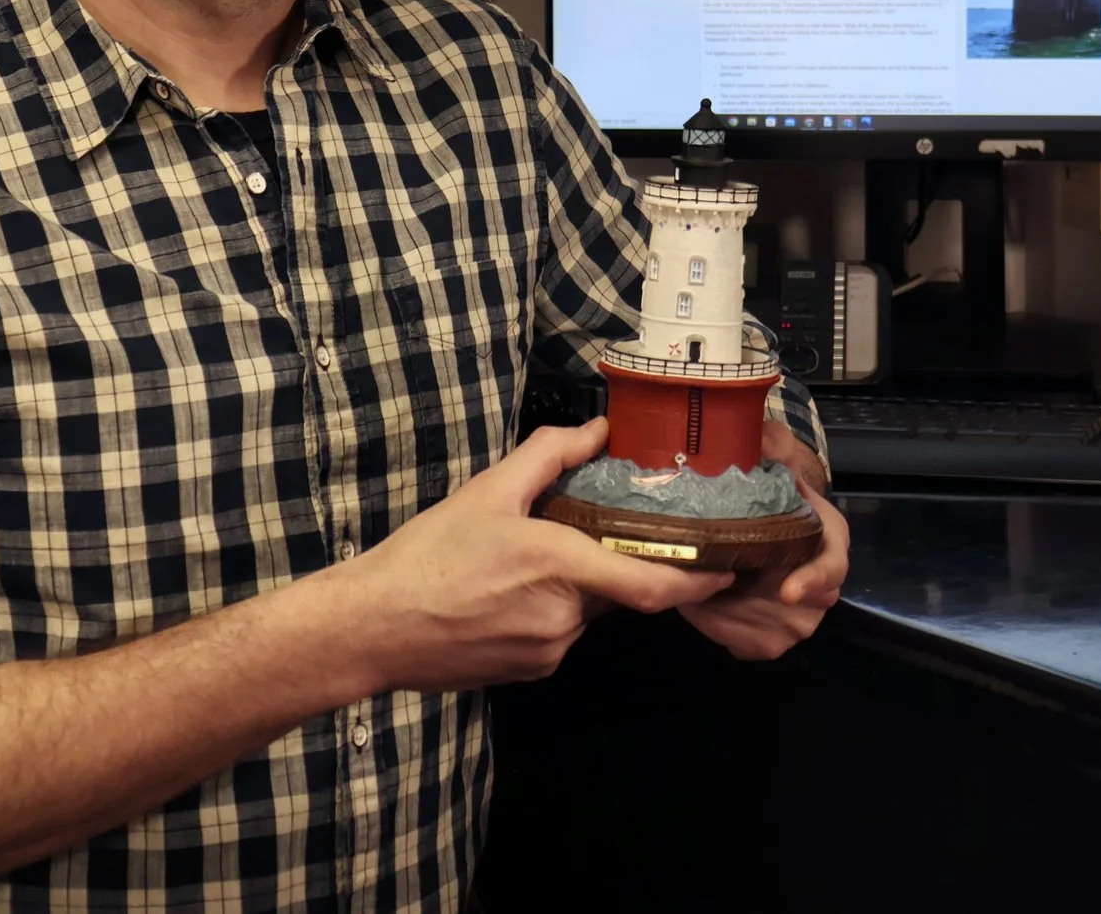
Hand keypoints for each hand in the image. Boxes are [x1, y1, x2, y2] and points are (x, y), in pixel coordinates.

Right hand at [339, 418, 733, 692]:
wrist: (374, 626)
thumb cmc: (426, 558)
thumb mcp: (487, 490)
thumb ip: (549, 454)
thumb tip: (597, 430)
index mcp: (560, 567)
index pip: (654, 586)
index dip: (698, 579)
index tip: (725, 565)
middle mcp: (565, 617)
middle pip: (617, 590)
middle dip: (610, 561)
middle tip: (584, 533)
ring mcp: (549, 650)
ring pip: (586, 611)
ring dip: (573, 585)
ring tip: (519, 562)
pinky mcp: (531, 671)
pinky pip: (560, 633)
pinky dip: (549, 609)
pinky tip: (505, 594)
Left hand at [679, 418, 849, 661]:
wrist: (754, 519)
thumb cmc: (767, 488)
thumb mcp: (769, 456)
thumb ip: (769, 445)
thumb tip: (763, 438)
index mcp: (829, 540)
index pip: (833, 566)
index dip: (814, 580)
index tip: (788, 589)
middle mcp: (821, 586)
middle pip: (796, 610)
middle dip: (749, 601)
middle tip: (706, 584)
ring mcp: (797, 618)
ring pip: (765, 630)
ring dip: (725, 613)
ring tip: (692, 585)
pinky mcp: (768, 637)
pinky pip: (744, 644)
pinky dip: (717, 627)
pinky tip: (696, 603)